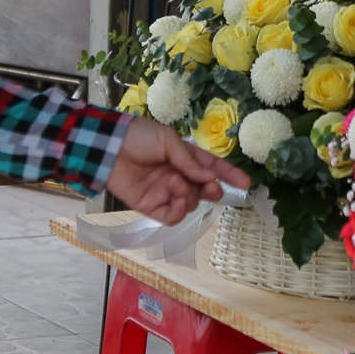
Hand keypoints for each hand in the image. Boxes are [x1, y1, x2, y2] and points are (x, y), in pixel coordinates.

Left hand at [105, 117, 249, 224]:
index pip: (211, 167)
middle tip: (212, 188)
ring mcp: (165, 192)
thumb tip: (209, 176)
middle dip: (211, 189)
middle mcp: (177, 176)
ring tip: (176, 184)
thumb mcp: (168, 140)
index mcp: (184, 158)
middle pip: (203, 189)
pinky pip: (171, 216)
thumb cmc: (139, 137)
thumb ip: (189, 160)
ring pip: (189, 203)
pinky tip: (177, 203)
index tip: (245, 183)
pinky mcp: (151, 207)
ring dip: (189, 196)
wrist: (109, 148)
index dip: (228, 175)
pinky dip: (178, 212)